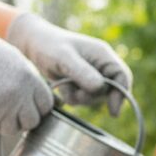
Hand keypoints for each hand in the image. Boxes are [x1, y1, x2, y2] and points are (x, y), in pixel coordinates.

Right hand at [0, 11, 53, 133]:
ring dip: (4, 123)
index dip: (37, 108)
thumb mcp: (14, 60)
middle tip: (9, 112)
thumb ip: (29, 81)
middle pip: (32, 121)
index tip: (28, 107)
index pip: (46, 105)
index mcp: (30, 79)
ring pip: (13, 129)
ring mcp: (2, 106)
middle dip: (22, 119)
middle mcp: (20, 94)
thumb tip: (39, 100)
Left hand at [6, 12, 132, 113]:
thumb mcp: (65, 59)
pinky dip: (73, 97)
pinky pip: (85, 97)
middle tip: (74, 93)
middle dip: (92, 96)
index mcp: (103, 55)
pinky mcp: (83, 81)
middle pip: (111, 90)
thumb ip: (83, 73)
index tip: (113, 112)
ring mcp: (93, 73)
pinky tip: (62, 87)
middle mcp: (102, 65)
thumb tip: (101, 89)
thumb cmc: (48, 46)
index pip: (123, 77)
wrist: (33, 44)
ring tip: (64, 86)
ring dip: (80, 97)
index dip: (122, 95)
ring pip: (96, 96)